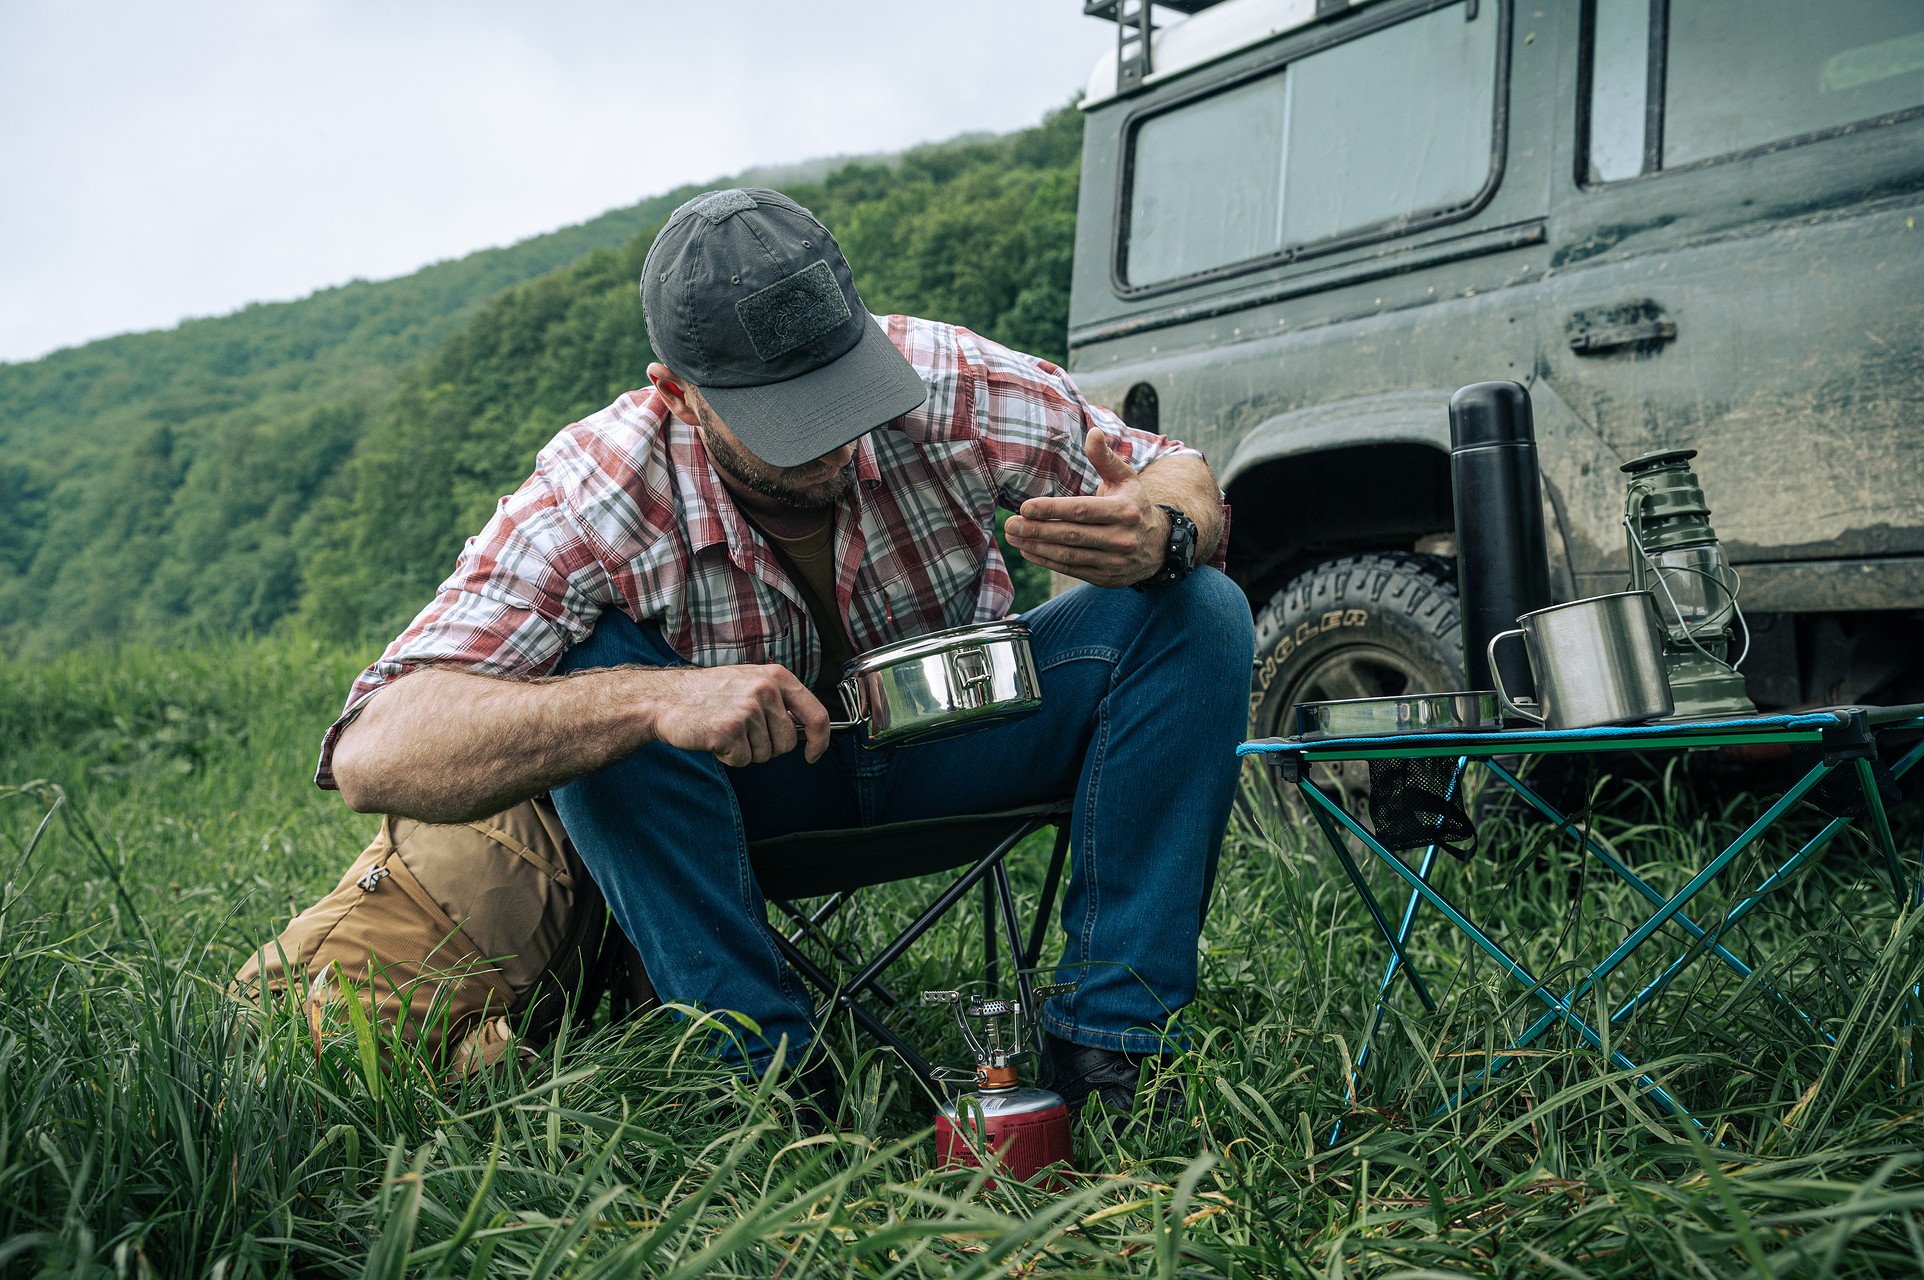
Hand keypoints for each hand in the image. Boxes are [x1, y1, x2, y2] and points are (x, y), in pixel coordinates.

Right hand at [646, 665, 830, 765]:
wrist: (667, 698)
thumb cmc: (711, 693)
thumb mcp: (752, 682)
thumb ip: (782, 701)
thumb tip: (809, 728)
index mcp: (776, 677)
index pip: (816, 715)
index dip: (819, 740)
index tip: (813, 753)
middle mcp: (765, 690)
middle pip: (788, 743)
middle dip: (768, 747)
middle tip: (742, 732)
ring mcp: (747, 709)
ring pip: (765, 754)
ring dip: (745, 751)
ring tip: (726, 730)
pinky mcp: (729, 729)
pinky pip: (743, 760)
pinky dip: (729, 757)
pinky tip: (715, 738)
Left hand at [1002, 428, 1168, 588]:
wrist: (1160, 546)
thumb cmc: (1133, 505)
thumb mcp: (1126, 479)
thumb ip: (1105, 458)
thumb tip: (1093, 432)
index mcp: (1124, 511)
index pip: (1082, 510)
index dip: (1052, 510)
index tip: (1025, 507)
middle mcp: (1121, 538)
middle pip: (1072, 534)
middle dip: (1037, 530)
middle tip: (1010, 525)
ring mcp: (1114, 561)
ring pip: (1069, 555)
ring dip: (1037, 546)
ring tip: (1013, 537)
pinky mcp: (1106, 577)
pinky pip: (1071, 569)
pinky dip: (1047, 560)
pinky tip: (1028, 550)